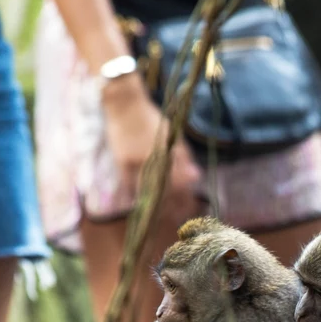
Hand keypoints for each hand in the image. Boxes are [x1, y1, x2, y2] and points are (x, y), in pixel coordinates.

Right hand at [101, 76, 200, 221]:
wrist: (125, 104)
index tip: (191, 208)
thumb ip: (183, 155)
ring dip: (160, 205)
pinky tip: (141, 207)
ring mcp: (139, 161)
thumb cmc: (150, 117)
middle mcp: (158, 158)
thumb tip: (197, 177)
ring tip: (164, 216)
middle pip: (170, 189)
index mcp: (172, 151)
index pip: (184, 181)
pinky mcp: (123, 162)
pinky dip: (137, 197)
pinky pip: (130, 185)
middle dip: (177, 205)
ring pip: (152, 190)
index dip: (188, 197)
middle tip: (180, 216)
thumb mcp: (171, 134)